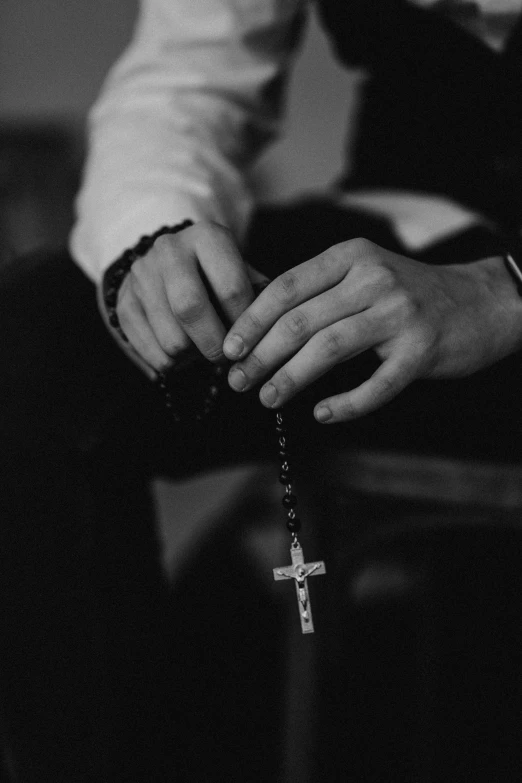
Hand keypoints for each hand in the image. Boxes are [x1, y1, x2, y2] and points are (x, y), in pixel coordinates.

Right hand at [97, 221, 267, 378]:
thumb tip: (271, 329)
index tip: (250, 339)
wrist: (167, 265)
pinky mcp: (124, 303)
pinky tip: (182, 352)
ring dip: (193, 357)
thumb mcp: (241, 273)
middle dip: (214, 344)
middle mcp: (169, 249)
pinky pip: (153, 353)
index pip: (231, 288)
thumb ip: (259, 297)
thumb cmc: (217, 276)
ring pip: (171, 338)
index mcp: (207, 237)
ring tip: (202, 350)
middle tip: (225, 357)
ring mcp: (142, 275)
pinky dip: (173, 364)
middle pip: (190, 308)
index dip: (245, 323)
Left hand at [222, 238, 521, 422]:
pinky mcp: (421, 350)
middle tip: (238, 381)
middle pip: (300, 321)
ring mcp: (399, 314)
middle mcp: (373, 280)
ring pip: (328, 349)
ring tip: (267, 398)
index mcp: (351, 257)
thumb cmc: (409, 294)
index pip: (287, 287)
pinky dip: (345, 404)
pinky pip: (376, 384)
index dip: (251, 320)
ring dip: (290, 379)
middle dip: (261, 356)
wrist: (481, 301)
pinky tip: (322, 413)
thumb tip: (257, 323)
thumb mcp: (364, 275)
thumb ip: (319, 292)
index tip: (228, 349)